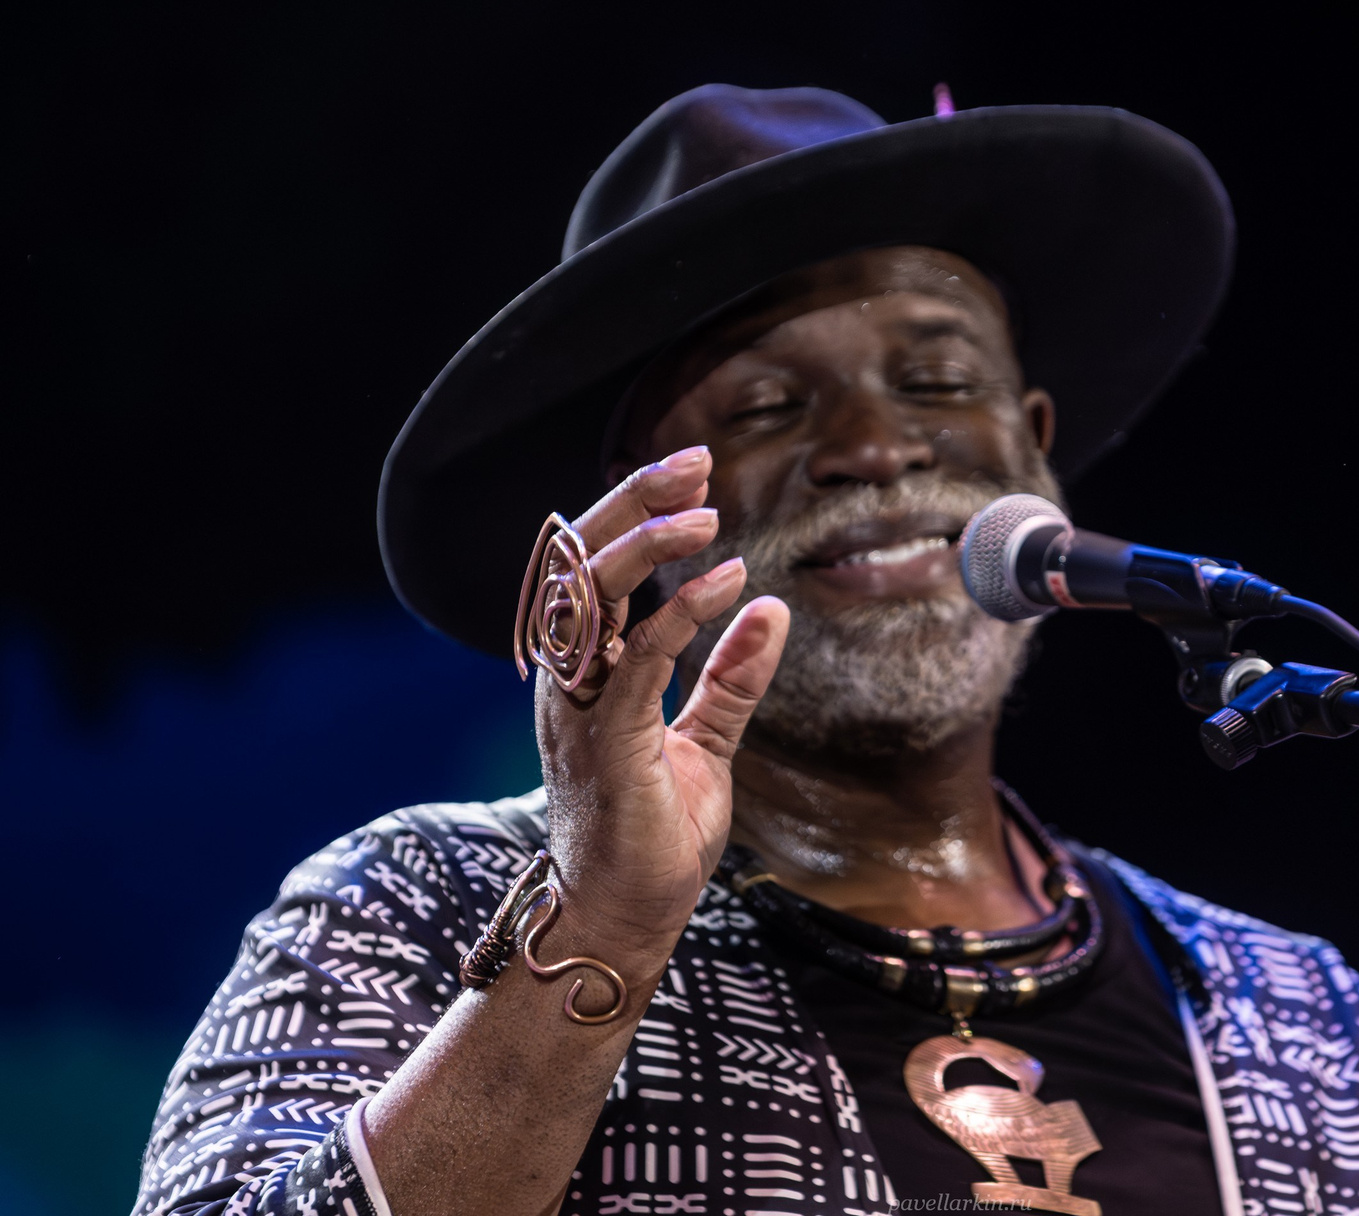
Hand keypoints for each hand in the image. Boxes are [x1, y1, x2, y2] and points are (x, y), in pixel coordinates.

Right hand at [533, 445, 788, 964]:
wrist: (624, 918)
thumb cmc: (653, 836)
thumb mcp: (705, 741)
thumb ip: (730, 676)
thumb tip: (769, 607)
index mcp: (584, 670)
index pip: (594, 565)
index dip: (639, 511)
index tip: (695, 475)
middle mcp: (568, 677)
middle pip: (581, 560)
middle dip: (635, 501)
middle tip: (696, 461)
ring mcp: (578, 707)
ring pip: (590, 595)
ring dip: (648, 543)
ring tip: (708, 512)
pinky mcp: (604, 741)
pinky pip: (636, 658)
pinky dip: (681, 611)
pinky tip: (728, 581)